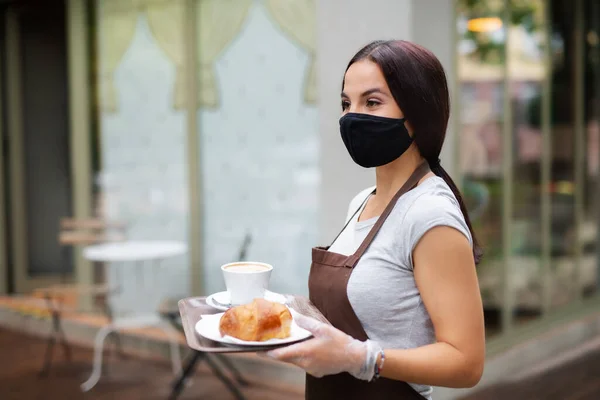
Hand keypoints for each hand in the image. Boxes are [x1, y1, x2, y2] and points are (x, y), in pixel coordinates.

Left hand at [264, 313, 380, 379]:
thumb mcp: (323, 328)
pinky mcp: (316, 372)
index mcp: (305, 352)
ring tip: (284, 343)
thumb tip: (294, 316)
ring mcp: (310, 369)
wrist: (354, 358)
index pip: (280, 355)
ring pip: (294, 361)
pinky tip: (303, 349)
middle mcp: (305, 363)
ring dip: (288, 354)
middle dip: (276, 351)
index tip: (258, 348)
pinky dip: (299, 357)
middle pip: (285, 358)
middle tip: (269, 342)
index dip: (267, 352)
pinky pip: (303, 364)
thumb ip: (307, 322)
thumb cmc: (340, 342)